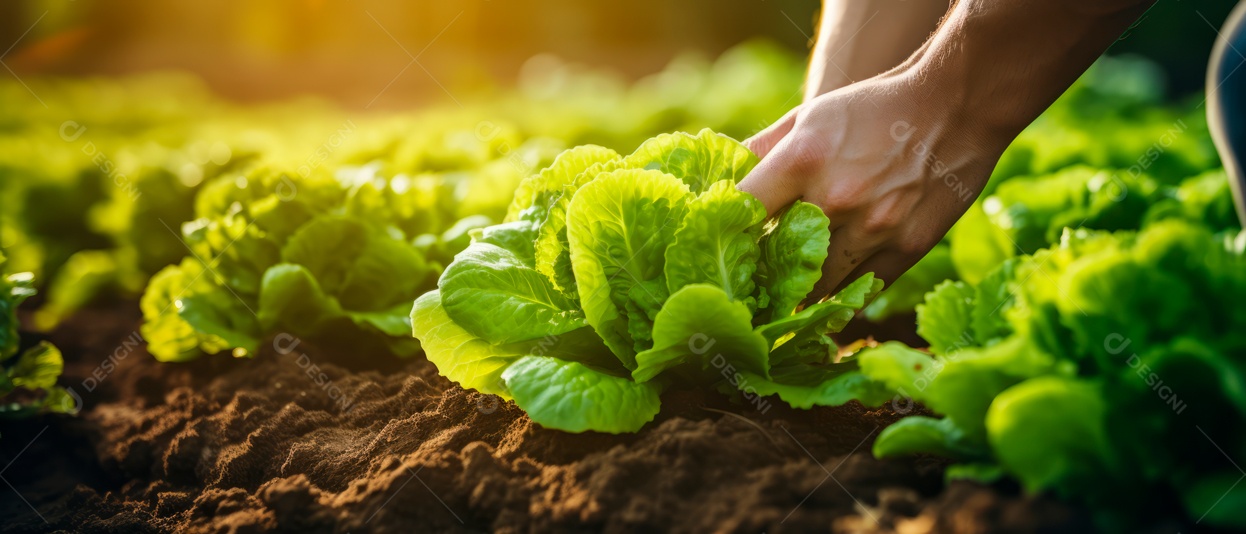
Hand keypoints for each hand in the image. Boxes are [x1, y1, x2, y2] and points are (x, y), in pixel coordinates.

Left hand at [738, 70, 1002, 298]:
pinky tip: (827, 300)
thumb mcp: (810, 115)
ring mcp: (874, 228)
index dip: (724, 231)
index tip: (717, 244)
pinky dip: (841, 298)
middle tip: (749, 282)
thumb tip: (722, 178)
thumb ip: (763, 149)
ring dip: (800, 292)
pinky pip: (860, 292)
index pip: (741, 209)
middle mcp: (835, 198)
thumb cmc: (875, 107)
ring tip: (787, 295)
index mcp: (803, 159)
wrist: (957, 105)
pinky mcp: (907, 249)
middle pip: (776, 259)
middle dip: (761, 271)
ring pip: (817, 287)